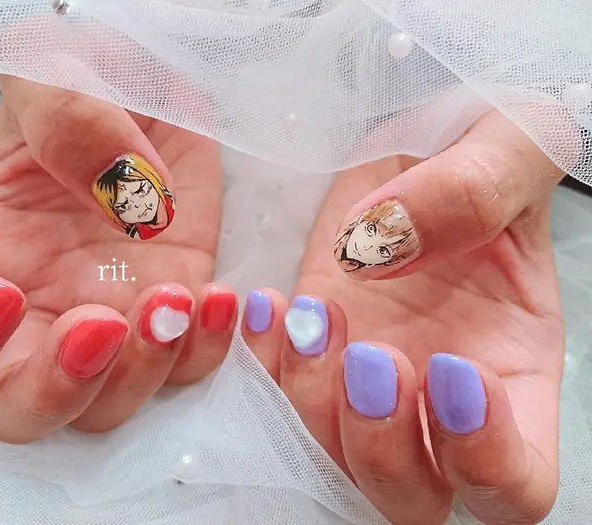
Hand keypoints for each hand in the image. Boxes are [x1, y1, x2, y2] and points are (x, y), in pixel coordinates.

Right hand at [0, 77, 235, 442]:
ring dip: (138, 373)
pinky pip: (188, 367)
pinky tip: (214, 298)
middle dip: (53, 388)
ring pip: (106, 407)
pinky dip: (203, 349)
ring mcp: (111, 322)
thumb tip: (120, 192)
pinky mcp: (176, 316)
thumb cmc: (87, 82)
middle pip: (16, 411)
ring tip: (171, 298)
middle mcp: (34, 314)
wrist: (157, 96)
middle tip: (96, 323)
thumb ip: (64, 115)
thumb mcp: (56, 69)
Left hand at [243, 111, 564, 523]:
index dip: (488, 459)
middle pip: (411, 498)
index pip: (517, 484)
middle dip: (382, 445)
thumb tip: (389, 246)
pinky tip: (268, 305)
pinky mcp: (308, 344)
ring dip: (313, 401)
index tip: (456, 371)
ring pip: (330, 454)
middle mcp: (435, 394)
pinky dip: (263, 361)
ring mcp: (364, 375)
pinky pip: (273, 388)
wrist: (410, 142)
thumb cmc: (476, 147)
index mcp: (511, 368)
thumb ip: (476, 188)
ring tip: (314, 313)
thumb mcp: (507, 142)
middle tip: (374, 355)